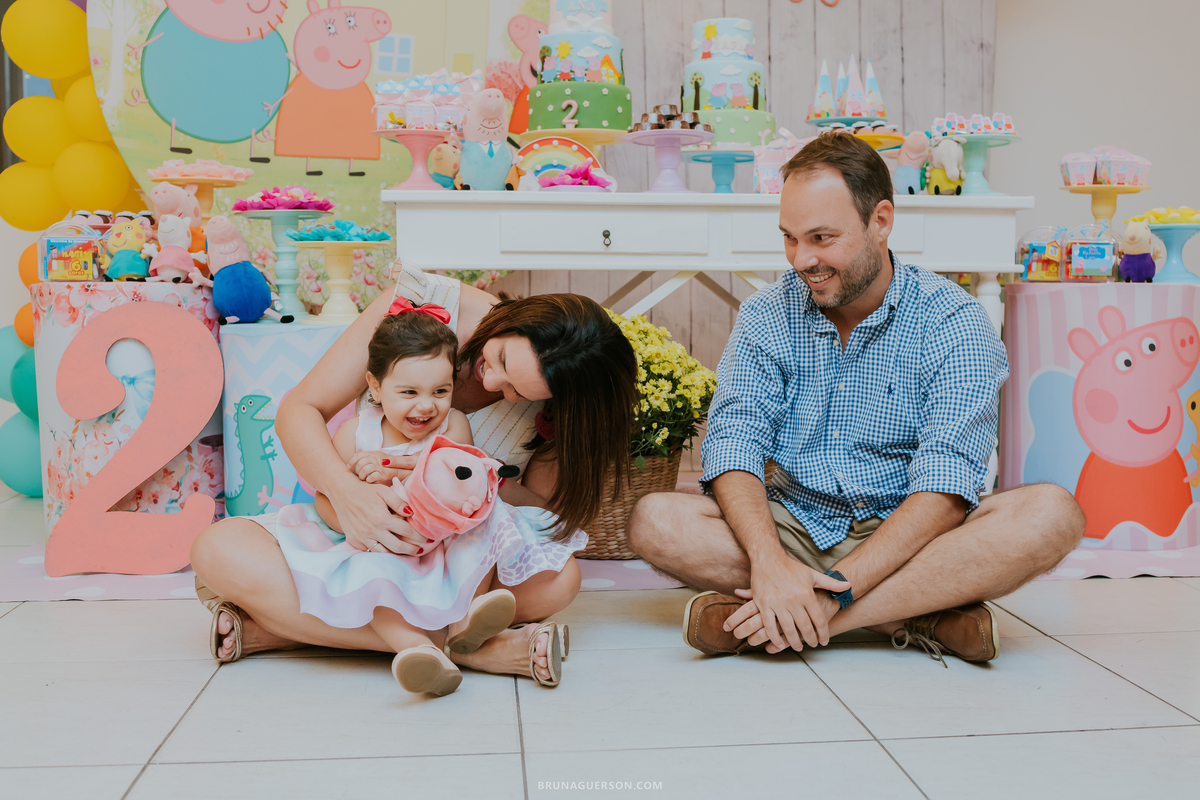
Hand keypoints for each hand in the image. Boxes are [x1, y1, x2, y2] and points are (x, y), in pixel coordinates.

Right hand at [328, 474, 430, 555]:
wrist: (342, 492)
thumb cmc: (366, 490)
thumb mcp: (384, 491)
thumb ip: (399, 502)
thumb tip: (412, 513)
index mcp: (382, 518)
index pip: (406, 531)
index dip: (419, 536)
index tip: (427, 539)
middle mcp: (372, 531)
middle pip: (397, 546)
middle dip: (412, 549)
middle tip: (420, 550)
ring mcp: (362, 537)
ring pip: (384, 552)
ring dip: (397, 554)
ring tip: (407, 552)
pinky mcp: (354, 540)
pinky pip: (370, 550)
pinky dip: (381, 551)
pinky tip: (389, 549)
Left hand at [348, 451, 414, 483]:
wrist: (409, 470)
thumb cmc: (393, 467)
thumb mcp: (381, 459)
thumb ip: (369, 458)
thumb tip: (353, 456)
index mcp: (376, 453)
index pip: (359, 454)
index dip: (352, 460)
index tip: (349, 466)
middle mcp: (378, 458)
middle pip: (361, 463)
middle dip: (357, 470)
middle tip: (359, 476)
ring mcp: (382, 466)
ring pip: (365, 469)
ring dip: (362, 476)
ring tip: (363, 479)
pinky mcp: (385, 474)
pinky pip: (371, 477)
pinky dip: (368, 480)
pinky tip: (370, 481)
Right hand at [725, 558, 850, 651]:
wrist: (767, 558)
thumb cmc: (790, 567)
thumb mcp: (812, 574)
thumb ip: (830, 583)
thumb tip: (848, 585)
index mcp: (806, 593)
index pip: (818, 619)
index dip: (823, 633)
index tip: (824, 641)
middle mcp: (792, 599)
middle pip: (804, 626)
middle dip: (810, 639)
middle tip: (812, 645)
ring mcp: (777, 602)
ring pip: (788, 628)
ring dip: (794, 642)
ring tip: (798, 647)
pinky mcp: (763, 604)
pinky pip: (769, 625)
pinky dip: (774, 637)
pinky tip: (779, 643)